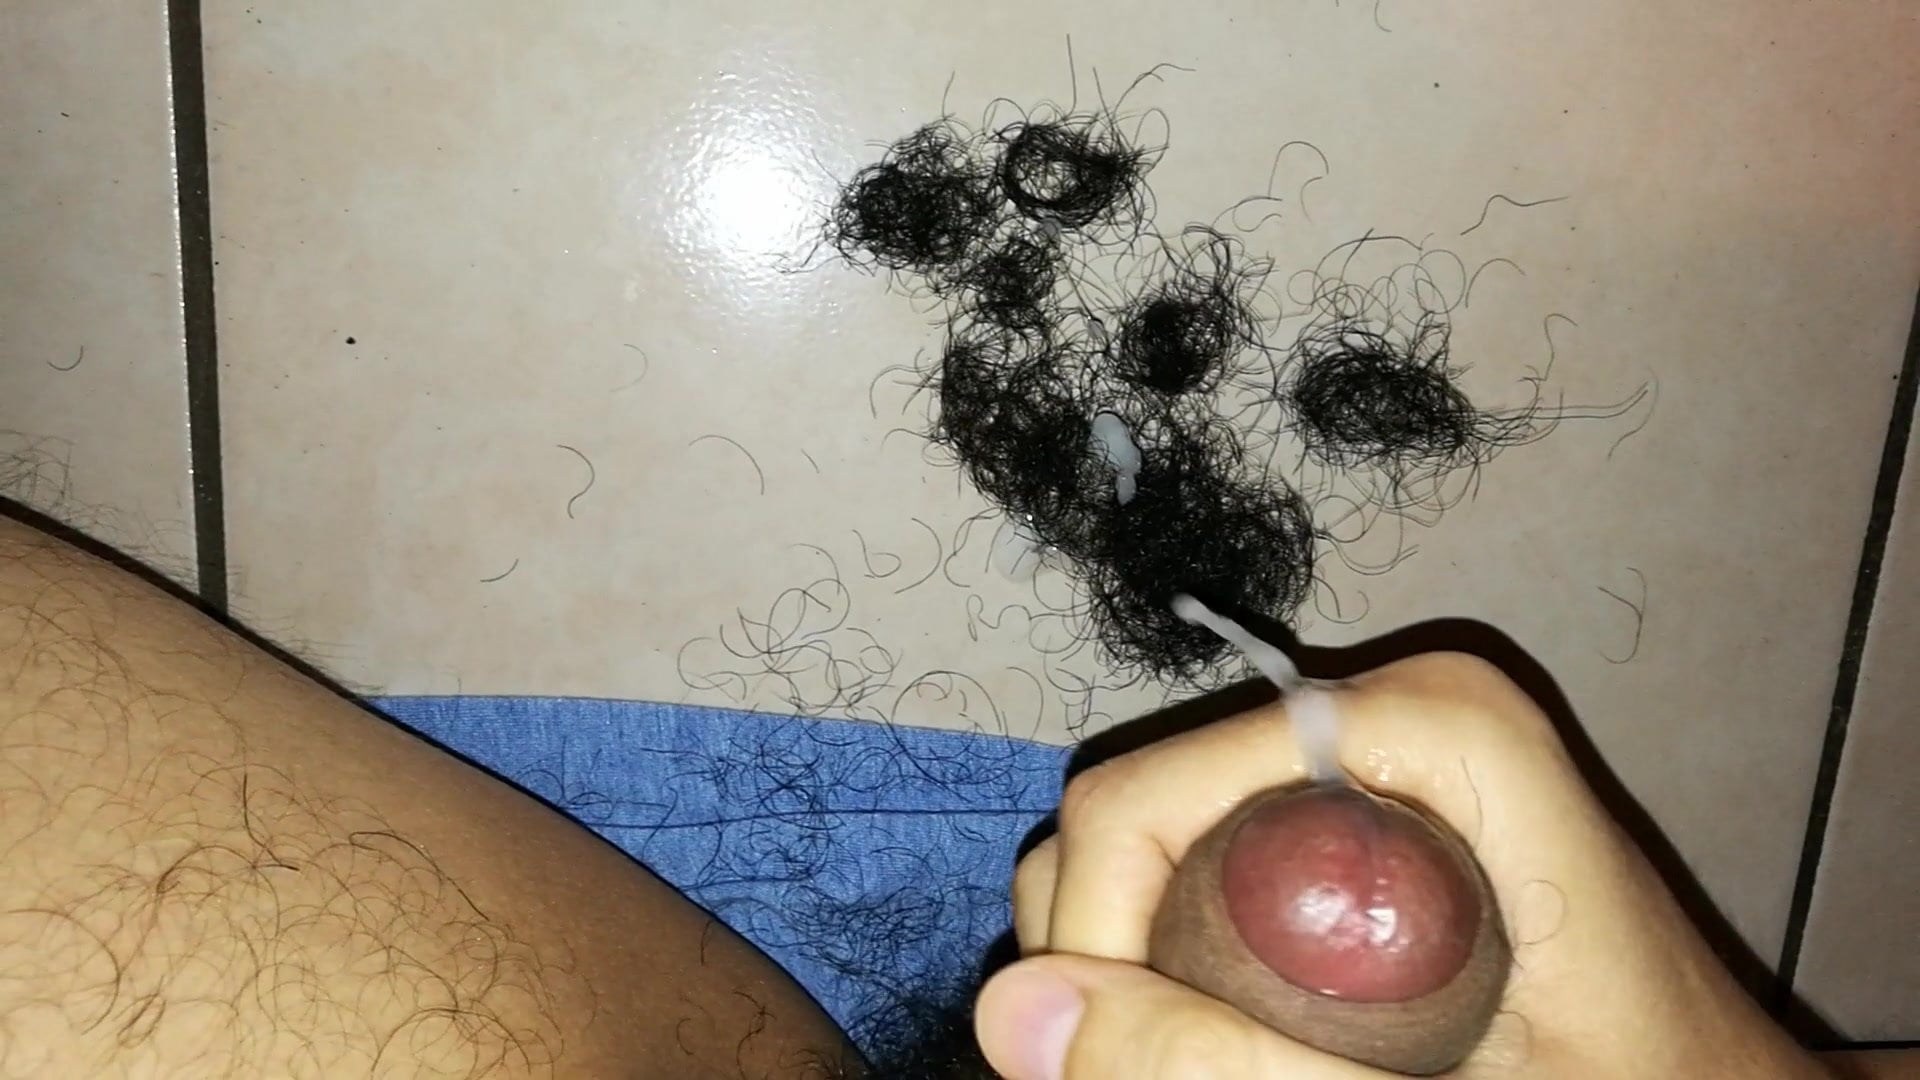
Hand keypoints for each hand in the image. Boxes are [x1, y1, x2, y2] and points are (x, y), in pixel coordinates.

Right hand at [973, 652, 1828, 1078]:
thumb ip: (1231, 1067)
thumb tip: (1016, 1016)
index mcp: (1420, 725)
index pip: (1140, 803)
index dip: (1093, 944)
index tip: (1116, 1065)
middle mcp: (1375, 710)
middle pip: (1130, 817)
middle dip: (1110, 962)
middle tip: (1166, 1077)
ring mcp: (1360, 757)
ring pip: (1145, 845)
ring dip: (1136, 971)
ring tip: (1216, 1062)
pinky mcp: (1352, 808)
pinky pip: (1195, 867)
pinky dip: (1178, 963)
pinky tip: (1237, 1036)